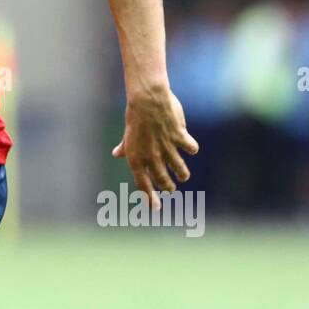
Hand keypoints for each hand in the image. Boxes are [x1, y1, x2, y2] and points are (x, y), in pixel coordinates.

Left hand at [112, 88, 198, 210]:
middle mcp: (152, 156)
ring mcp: (167, 148)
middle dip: (168, 187)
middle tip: (171, 188)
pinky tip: (190, 147)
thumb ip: (125, 147)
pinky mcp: (179, 137)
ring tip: (183, 175)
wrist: (146, 99)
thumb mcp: (127, 134)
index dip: (150, 199)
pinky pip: (191, 149)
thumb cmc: (135, 115)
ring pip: (180, 169)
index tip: (156, 209)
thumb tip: (117, 154)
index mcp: (136, 157)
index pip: (143, 185)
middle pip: (163, 181)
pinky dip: (192, 148)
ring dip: (182, 174)